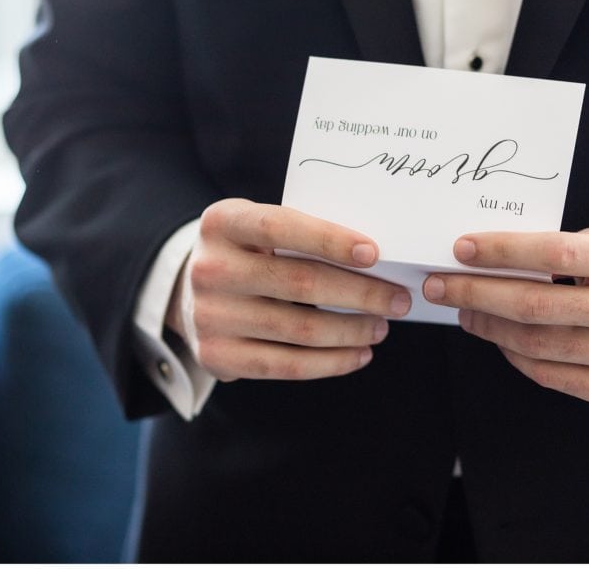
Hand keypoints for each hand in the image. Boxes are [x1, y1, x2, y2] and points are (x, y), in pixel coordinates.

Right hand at [167, 198, 410, 380]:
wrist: (189, 294)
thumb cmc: (247, 253)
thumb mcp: (257, 228)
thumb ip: (300, 234)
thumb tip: (374, 258)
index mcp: (221, 222)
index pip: (280, 226)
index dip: (329, 239)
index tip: (374, 253)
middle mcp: (209, 268)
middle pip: (300, 283)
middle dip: (361, 293)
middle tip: (399, 298)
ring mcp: (209, 316)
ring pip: (300, 329)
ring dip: (352, 330)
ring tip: (381, 326)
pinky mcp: (216, 356)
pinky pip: (286, 365)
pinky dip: (331, 362)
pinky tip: (358, 353)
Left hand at [422, 228, 588, 410]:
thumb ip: (575, 252)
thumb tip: (500, 256)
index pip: (555, 255)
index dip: (502, 252)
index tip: (462, 249)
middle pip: (535, 305)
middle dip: (475, 294)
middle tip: (440, 285)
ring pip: (536, 344)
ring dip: (488, 326)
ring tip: (464, 310)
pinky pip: (551, 376)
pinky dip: (515, 356)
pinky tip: (498, 337)